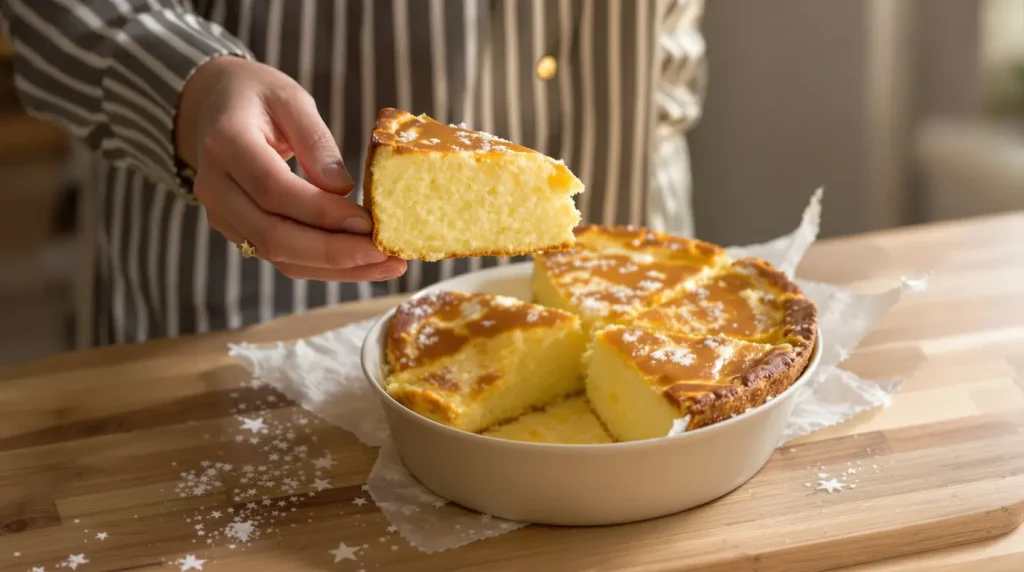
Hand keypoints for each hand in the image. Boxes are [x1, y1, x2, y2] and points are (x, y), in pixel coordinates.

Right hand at [176, 56, 405, 281]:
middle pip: (273, 235)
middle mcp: (216, 187)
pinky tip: (363, 264)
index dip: (322, 212)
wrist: (214, 107)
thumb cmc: (257, 96)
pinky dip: (324, 266)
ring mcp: (222, 214)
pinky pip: (282, 257)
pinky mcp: (238, 231)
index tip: (368, 223)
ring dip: (335, 268)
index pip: (274, 190)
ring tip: (386, 265)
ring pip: (279, 255)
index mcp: (226, 143)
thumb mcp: (291, 99)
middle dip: (334, 252)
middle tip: (386, 255)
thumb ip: (316, 141)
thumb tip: (342, 189)